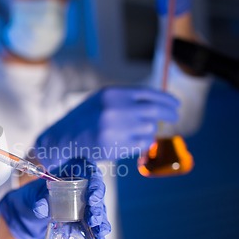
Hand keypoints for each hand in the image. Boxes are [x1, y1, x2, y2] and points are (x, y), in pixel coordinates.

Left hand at [0, 159, 109, 238]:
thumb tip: (41, 208)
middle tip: (93, 217)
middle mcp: (83, 185)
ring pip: (100, 208)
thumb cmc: (34, 197)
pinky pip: (97, 223)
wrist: (29, 214)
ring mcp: (86, 201)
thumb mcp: (33, 196)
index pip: (90, 172)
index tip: (92, 197)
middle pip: (98, 192)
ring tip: (98, 232)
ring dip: (100, 220)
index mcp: (73, 172)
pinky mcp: (86, 217)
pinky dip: (98, 231)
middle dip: (98, 206)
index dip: (95, 183)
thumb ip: (38, 200)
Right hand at [34, 86, 179, 169]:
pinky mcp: (115, 146)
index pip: (149, 93)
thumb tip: (156, 103)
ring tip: (143, 131)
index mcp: (112, 93)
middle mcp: (116, 108)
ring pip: (150, 128)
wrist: (63, 139)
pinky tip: (137, 141)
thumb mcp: (102, 100)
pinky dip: (144, 142)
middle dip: (169, 114)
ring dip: (151, 130)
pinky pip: (142, 143)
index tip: (176, 104)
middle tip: (175, 117)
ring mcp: (116, 128)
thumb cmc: (84, 118)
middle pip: (155, 110)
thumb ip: (126, 99)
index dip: (166, 99)